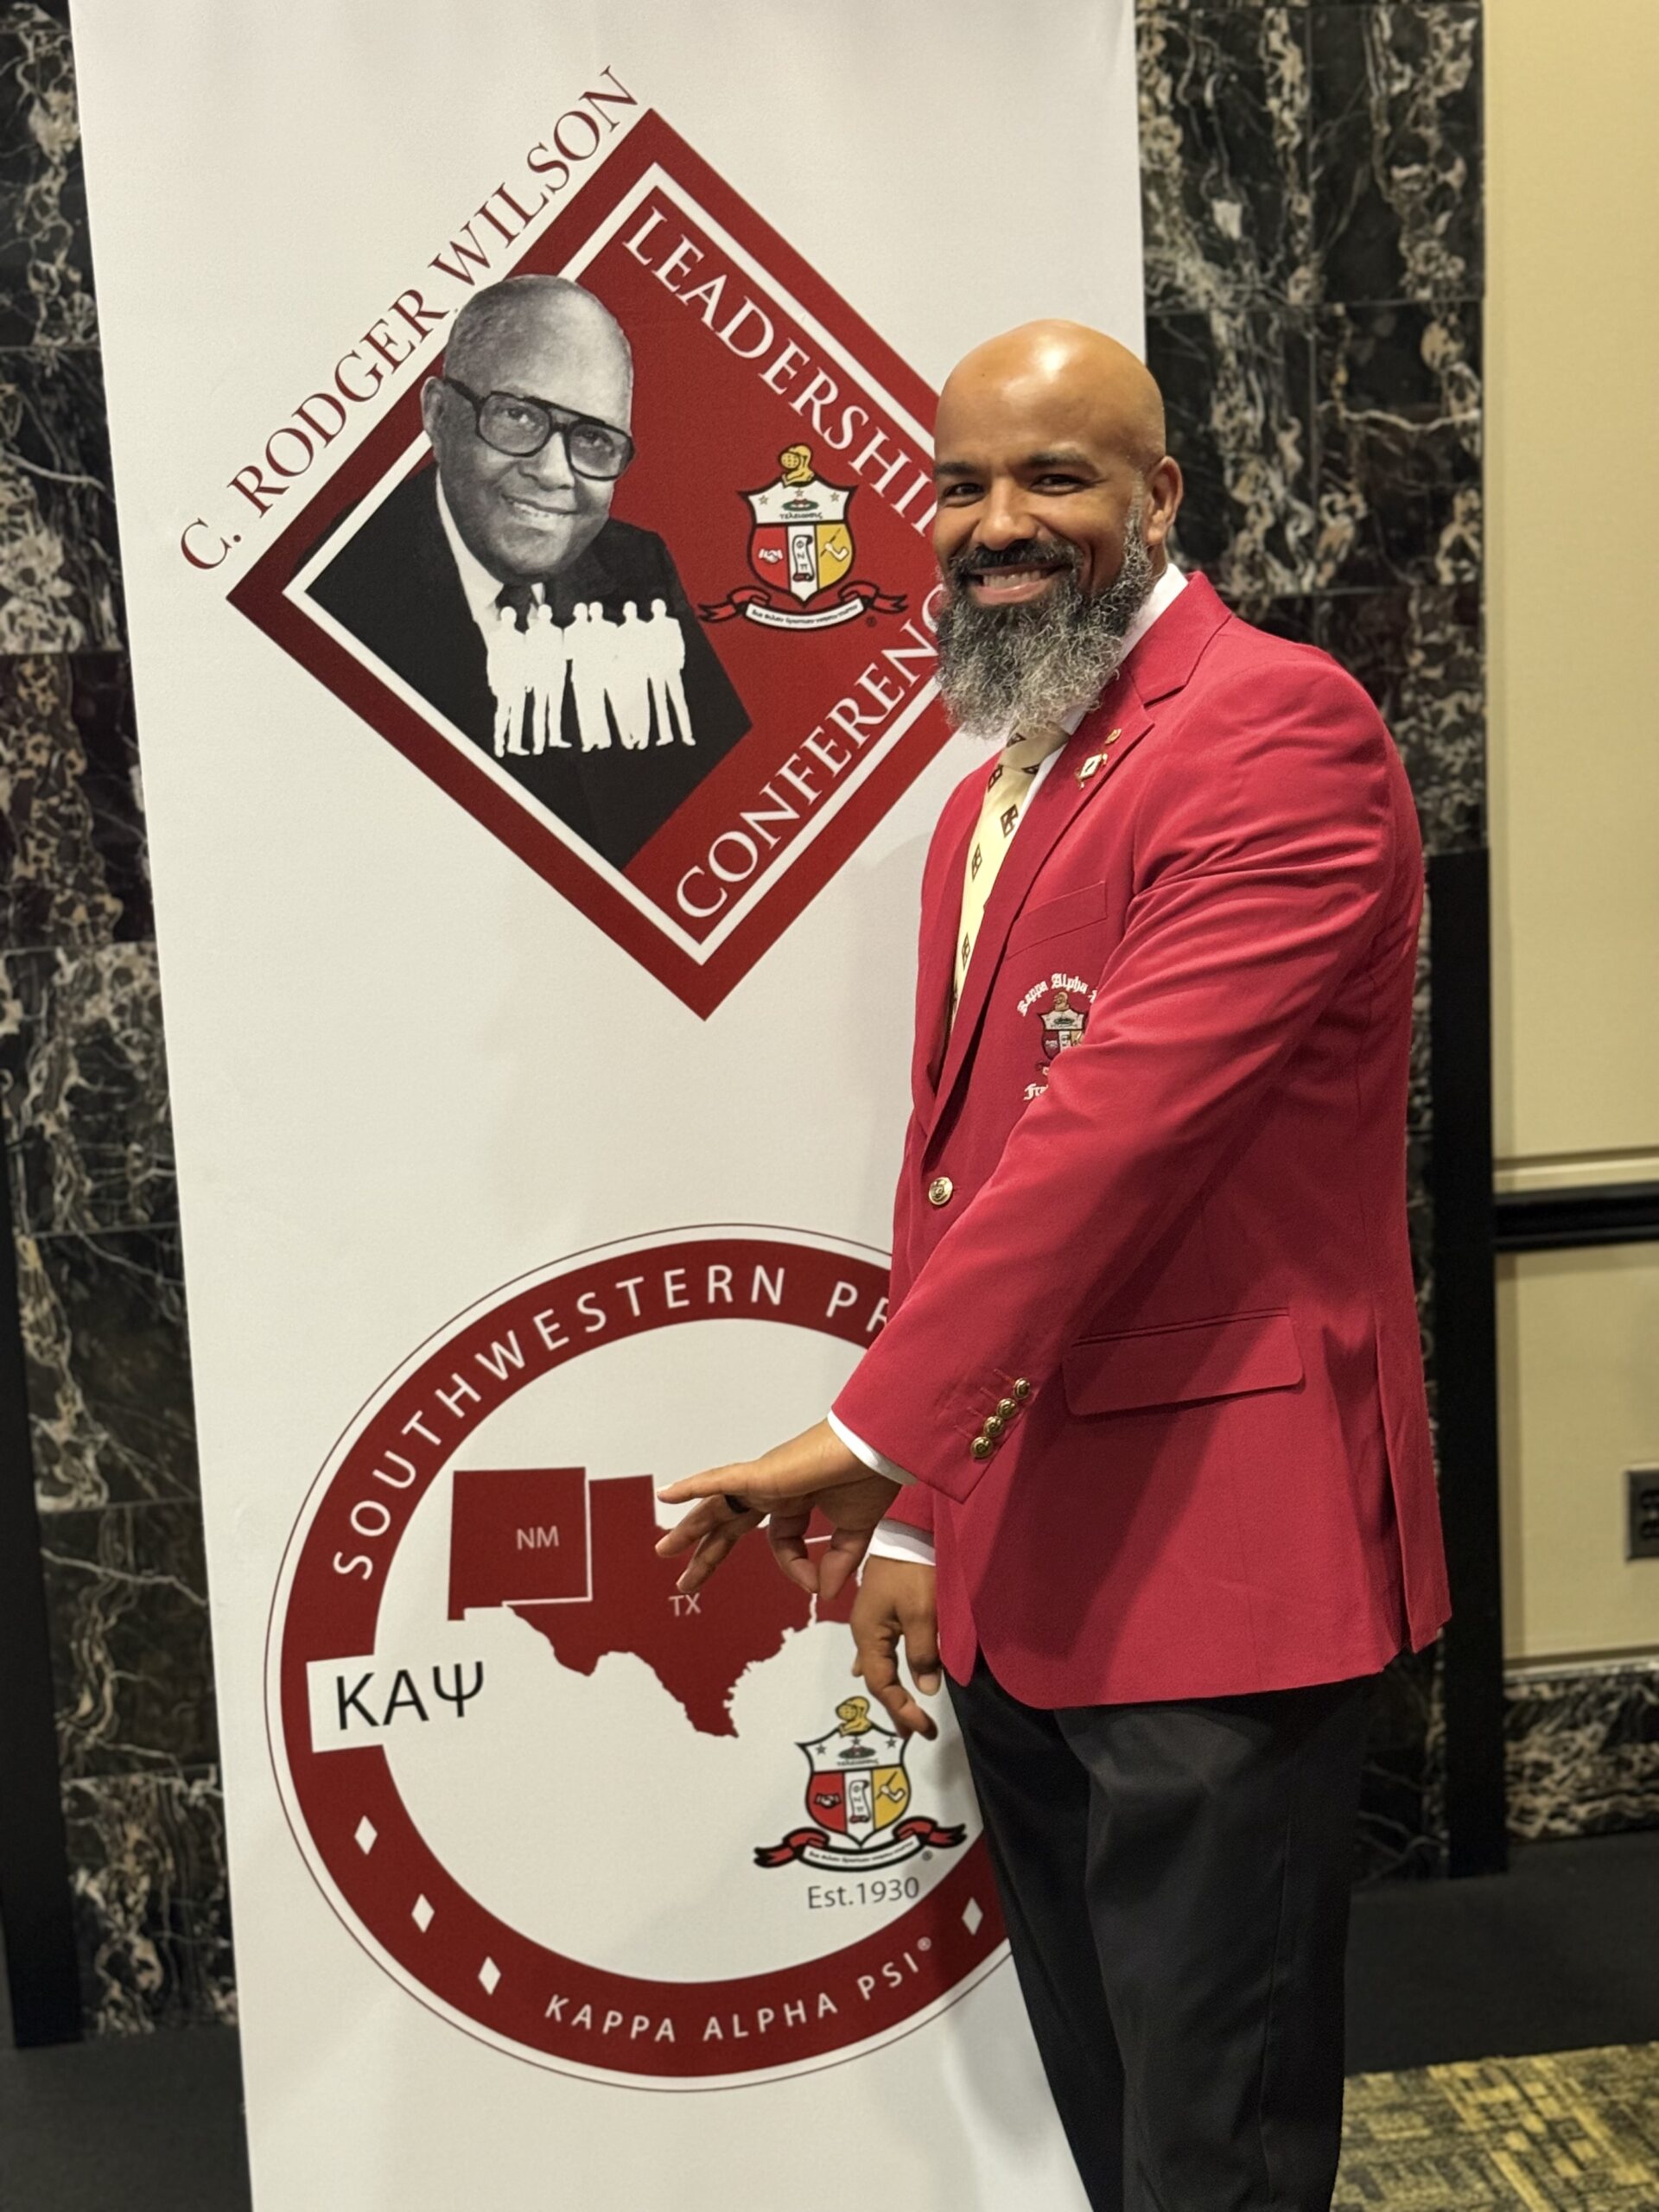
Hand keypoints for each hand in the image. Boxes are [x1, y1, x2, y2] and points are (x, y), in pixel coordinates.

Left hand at [655, 1419, 899, 1600]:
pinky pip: (718, 1481)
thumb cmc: (869, 1476)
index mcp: (795, 1500)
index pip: (782, 1542)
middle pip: (731, 1525)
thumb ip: (837, 1562)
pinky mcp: (760, 1474)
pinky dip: (692, 1487)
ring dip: (690, 1529)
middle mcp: (774, 1489)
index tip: (815, 1585)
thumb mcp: (853, 1532)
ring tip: (665, 1549)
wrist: (876, 1449)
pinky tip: (668, 1494)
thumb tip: (823, 1593)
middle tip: (685, 1579)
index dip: (796, 1569)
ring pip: (716, 1507)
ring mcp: (763, 1480)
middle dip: (707, 1552)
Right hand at [851, 1556, 941, 1739]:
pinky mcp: (883, 1609)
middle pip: (876, 1677)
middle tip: (915, 1731)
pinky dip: (888, 1667)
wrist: (909, 1529)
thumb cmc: (914, 1572)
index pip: (881, 1684)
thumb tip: (925, 1689)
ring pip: (879, 1663)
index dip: (902, 1709)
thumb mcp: (923, 1615)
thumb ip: (922, 1654)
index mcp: (867, 1634)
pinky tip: (888, 1671)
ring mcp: (872, 1619)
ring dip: (893, 1689)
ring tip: (904, 1712)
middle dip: (895, 1705)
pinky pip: (883, 1648)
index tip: (924, 1728)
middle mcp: (863, 1630)